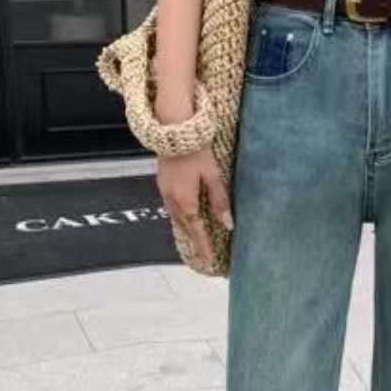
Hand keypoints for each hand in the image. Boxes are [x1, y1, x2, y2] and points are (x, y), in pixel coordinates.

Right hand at [156, 147, 232, 271]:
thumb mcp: (213, 177)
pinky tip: (186, 218)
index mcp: (185, 201)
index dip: (204, 247)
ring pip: (176, 218)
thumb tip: (228, 225)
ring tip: (196, 241)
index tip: (210, 261)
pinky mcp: (162, 183)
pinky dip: (180, 218)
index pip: (196, 231)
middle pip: (184, 227)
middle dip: (194, 242)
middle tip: (204, 255)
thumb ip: (220, 202)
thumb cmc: (196, 152)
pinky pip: (171, 208)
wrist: (174, 129)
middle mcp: (171, 200)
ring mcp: (164, 192)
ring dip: (187, 230)